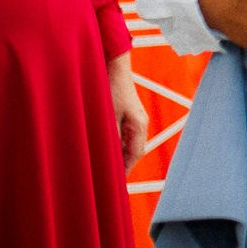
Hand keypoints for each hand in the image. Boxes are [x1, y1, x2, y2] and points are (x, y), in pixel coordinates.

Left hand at [108, 52, 147, 173]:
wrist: (114, 64)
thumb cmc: (111, 88)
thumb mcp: (108, 116)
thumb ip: (111, 138)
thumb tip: (110, 157)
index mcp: (139, 125)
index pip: (135, 154)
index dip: (125, 169)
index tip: (115, 183)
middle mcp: (140, 122)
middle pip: (134, 149)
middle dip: (123, 164)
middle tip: (110, 179)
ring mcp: (135, 116)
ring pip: (129, 141)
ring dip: (119, 153)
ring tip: (106, 166)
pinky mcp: (128, 111)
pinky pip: (125, 133)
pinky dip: (117, 143)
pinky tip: (105, 146)